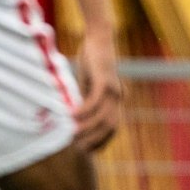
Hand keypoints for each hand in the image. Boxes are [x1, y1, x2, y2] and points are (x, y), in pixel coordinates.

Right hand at [72, 33, 121, 153]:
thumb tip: (76, 118)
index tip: (88, 151)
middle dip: (95, 140)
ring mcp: (114, 89)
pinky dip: (83, 111)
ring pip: (103, 117)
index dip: (102, 142)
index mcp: (116, 100)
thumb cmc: (92, 61)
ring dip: (87, 128)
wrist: (98, 37)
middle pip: (111, 127)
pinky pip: (95, 101)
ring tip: (71, 135)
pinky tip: (71, 116)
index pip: (113, 128)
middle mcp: (118, 97)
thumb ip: (86, 100)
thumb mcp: (88, 85)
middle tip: (78, 149)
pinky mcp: (105, 80)